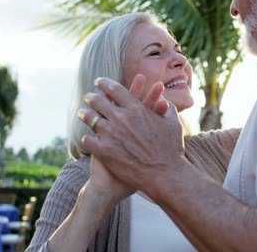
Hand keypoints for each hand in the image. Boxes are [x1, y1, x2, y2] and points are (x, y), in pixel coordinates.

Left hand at [79, 76, 185, 193]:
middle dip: (92, 97)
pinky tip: (86, 138)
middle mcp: (121, 118)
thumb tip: (164, 100)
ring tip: (82, 113)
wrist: (164, 173)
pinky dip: (87, 138)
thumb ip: (168, 108)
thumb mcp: (173, 123)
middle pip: (99, 101)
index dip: (105, 84)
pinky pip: (88, 140)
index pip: (115, 89)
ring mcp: (111, 134)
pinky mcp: (104, 151)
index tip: (100, 82)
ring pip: (91, 119)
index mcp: (136, 108)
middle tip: (88, 97)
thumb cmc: (171, 149)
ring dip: (85, 114)